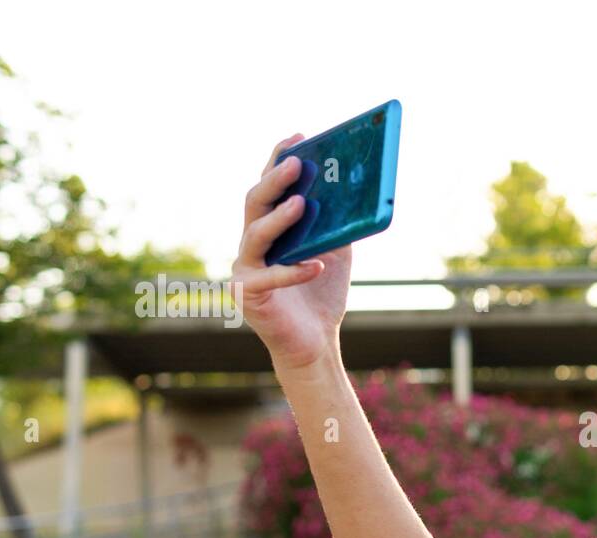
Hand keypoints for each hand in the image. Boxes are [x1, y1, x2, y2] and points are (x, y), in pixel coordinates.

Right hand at [231, 134, 352, 372]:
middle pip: (256, 203)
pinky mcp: (247, 295)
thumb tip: (352, 190)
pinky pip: (271, 278)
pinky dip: (294, 271)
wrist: (315, 341)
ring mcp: (244, 268)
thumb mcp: (335, 249)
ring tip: (300, 204)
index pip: (269, 187)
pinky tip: (317, 265)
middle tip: (297, 164)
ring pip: (255, 235)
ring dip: (279, 219)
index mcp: (269, 228)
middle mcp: (250, 243)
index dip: (278, 160)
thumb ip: (336, 222)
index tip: (298, 138)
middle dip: (275, 181)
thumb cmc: (321, 293)